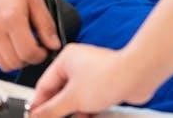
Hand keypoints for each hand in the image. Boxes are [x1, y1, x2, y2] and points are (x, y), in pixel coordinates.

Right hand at [0, 0, 60, 71]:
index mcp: (11, 18)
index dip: (40, 56)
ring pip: (3, 65)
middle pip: (15, 63)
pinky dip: (1, 57)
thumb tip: (54, 46)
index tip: (43, 50)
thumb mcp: (35, 0)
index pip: (28, 53)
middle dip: (28, 59)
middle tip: (33, 48)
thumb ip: (46, 25)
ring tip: (20, 46)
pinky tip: (7, 44)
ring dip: (15, 60)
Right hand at [29, 44, 154, 117]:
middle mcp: (77, 64)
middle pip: (60, 93)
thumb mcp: (73, 98)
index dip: (39, 104)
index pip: (44, 85)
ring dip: (75, 112)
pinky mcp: (104, 84)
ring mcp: (91, 74)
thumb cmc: (108, 76)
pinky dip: (88, 110)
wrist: (136, 77)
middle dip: (60, 110)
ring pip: (75, 98)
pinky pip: (89, 99)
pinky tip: (89, 116)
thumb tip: (37, 115)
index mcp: (65, 60)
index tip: (36, 117)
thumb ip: (52, 110)